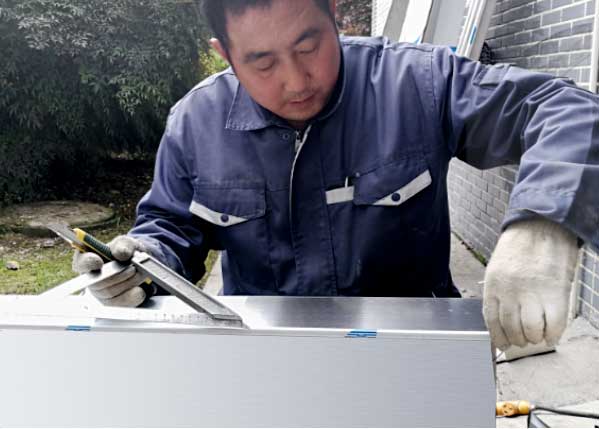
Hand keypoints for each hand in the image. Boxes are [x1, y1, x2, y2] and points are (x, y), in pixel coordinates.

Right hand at [72, 235, 147, 306]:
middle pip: (98, 282)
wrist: (141, 264)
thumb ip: (123, 245)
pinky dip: (133, 296)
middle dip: (119, 275)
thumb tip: (121, 253)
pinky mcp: (112, 304)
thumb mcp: (127, 243)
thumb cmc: (127, 251)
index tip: (98, 262)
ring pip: (110, 294)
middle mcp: (91, 278)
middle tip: (133, 268)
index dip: (88, 263)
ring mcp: (100, 293)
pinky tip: (140, 289)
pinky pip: (120, 304)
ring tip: (140, 274)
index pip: (82, 263)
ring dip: (129, 283)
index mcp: (88, 259)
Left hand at [483, 218, 577, 349]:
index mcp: (494, 284)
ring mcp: (533, 293)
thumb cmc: (521, 245)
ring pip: (530, 331)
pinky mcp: (556, 293)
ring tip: (537, 335)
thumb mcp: (499, 267)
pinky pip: (554, 325)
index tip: (502, 345)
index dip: (497, 337)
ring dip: (534, 338)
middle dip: (516, 340)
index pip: (491, 320)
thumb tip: (501, 321)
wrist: (544, 224)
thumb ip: (499, 292)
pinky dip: (553, 334)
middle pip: (511, 329)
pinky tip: (551, 333)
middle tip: (523, 340)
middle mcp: (510, 290)